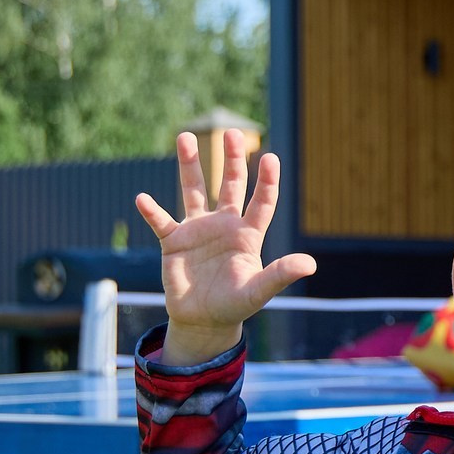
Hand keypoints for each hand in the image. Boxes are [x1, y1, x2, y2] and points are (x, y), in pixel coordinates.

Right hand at [133, 131, 316, 365]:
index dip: (267, 181)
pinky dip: (152, 211)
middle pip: (230, 185)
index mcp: (248, 234)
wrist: (204, 320)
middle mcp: (224, 225)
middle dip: (232, 160)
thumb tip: (310, 264)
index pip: (262, 202)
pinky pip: (162, 221)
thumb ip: (280, 274)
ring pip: (194, 191)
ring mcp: (198, 230)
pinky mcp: (174, 242)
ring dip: (190, 165)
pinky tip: (142, 199)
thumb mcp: (259, 291)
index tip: (270, 157)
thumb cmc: (235, 304)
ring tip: (186, 137)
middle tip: (232, 132)